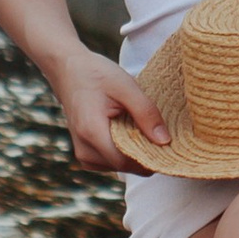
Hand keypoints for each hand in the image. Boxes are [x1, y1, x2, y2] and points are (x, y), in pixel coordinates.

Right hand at [51, 45, 171, 173]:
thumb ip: (146, 114)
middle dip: (145, 154)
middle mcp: (85, 151)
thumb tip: (165, 141)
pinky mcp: (87, 155)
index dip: (151, 158)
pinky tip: (129, 130)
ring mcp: (84, 155)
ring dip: (135, 152)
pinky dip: (125, 150)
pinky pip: (113, 161)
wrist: (68, 70)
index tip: (170, 146)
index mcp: (92, 133)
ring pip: (121, 166)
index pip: (126, 162)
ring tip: (140, 126)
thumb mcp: (126, 87)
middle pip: (125, 166)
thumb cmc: (97, 75)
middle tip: (159, 132)